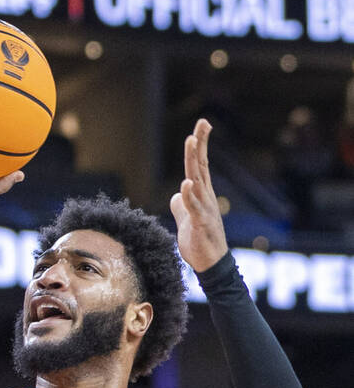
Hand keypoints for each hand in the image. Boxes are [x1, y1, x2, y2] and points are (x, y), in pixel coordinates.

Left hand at [169, 118, 227, 272]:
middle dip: (200, 145)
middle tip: (201, 124)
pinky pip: (194, 208)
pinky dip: (190, 196)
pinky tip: (186, 184)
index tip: (201, 124)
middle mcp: (205, 197)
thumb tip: (176, 196)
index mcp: (201, 195)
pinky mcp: (201, 224)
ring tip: (191, 142)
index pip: (200, 165)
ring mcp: (204, 209)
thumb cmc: (200, 242)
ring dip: (194, 161)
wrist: (211, 263)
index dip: (199, 145)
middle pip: (201, 166)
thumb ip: (182, 206)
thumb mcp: (187, 220)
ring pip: (198, 181)